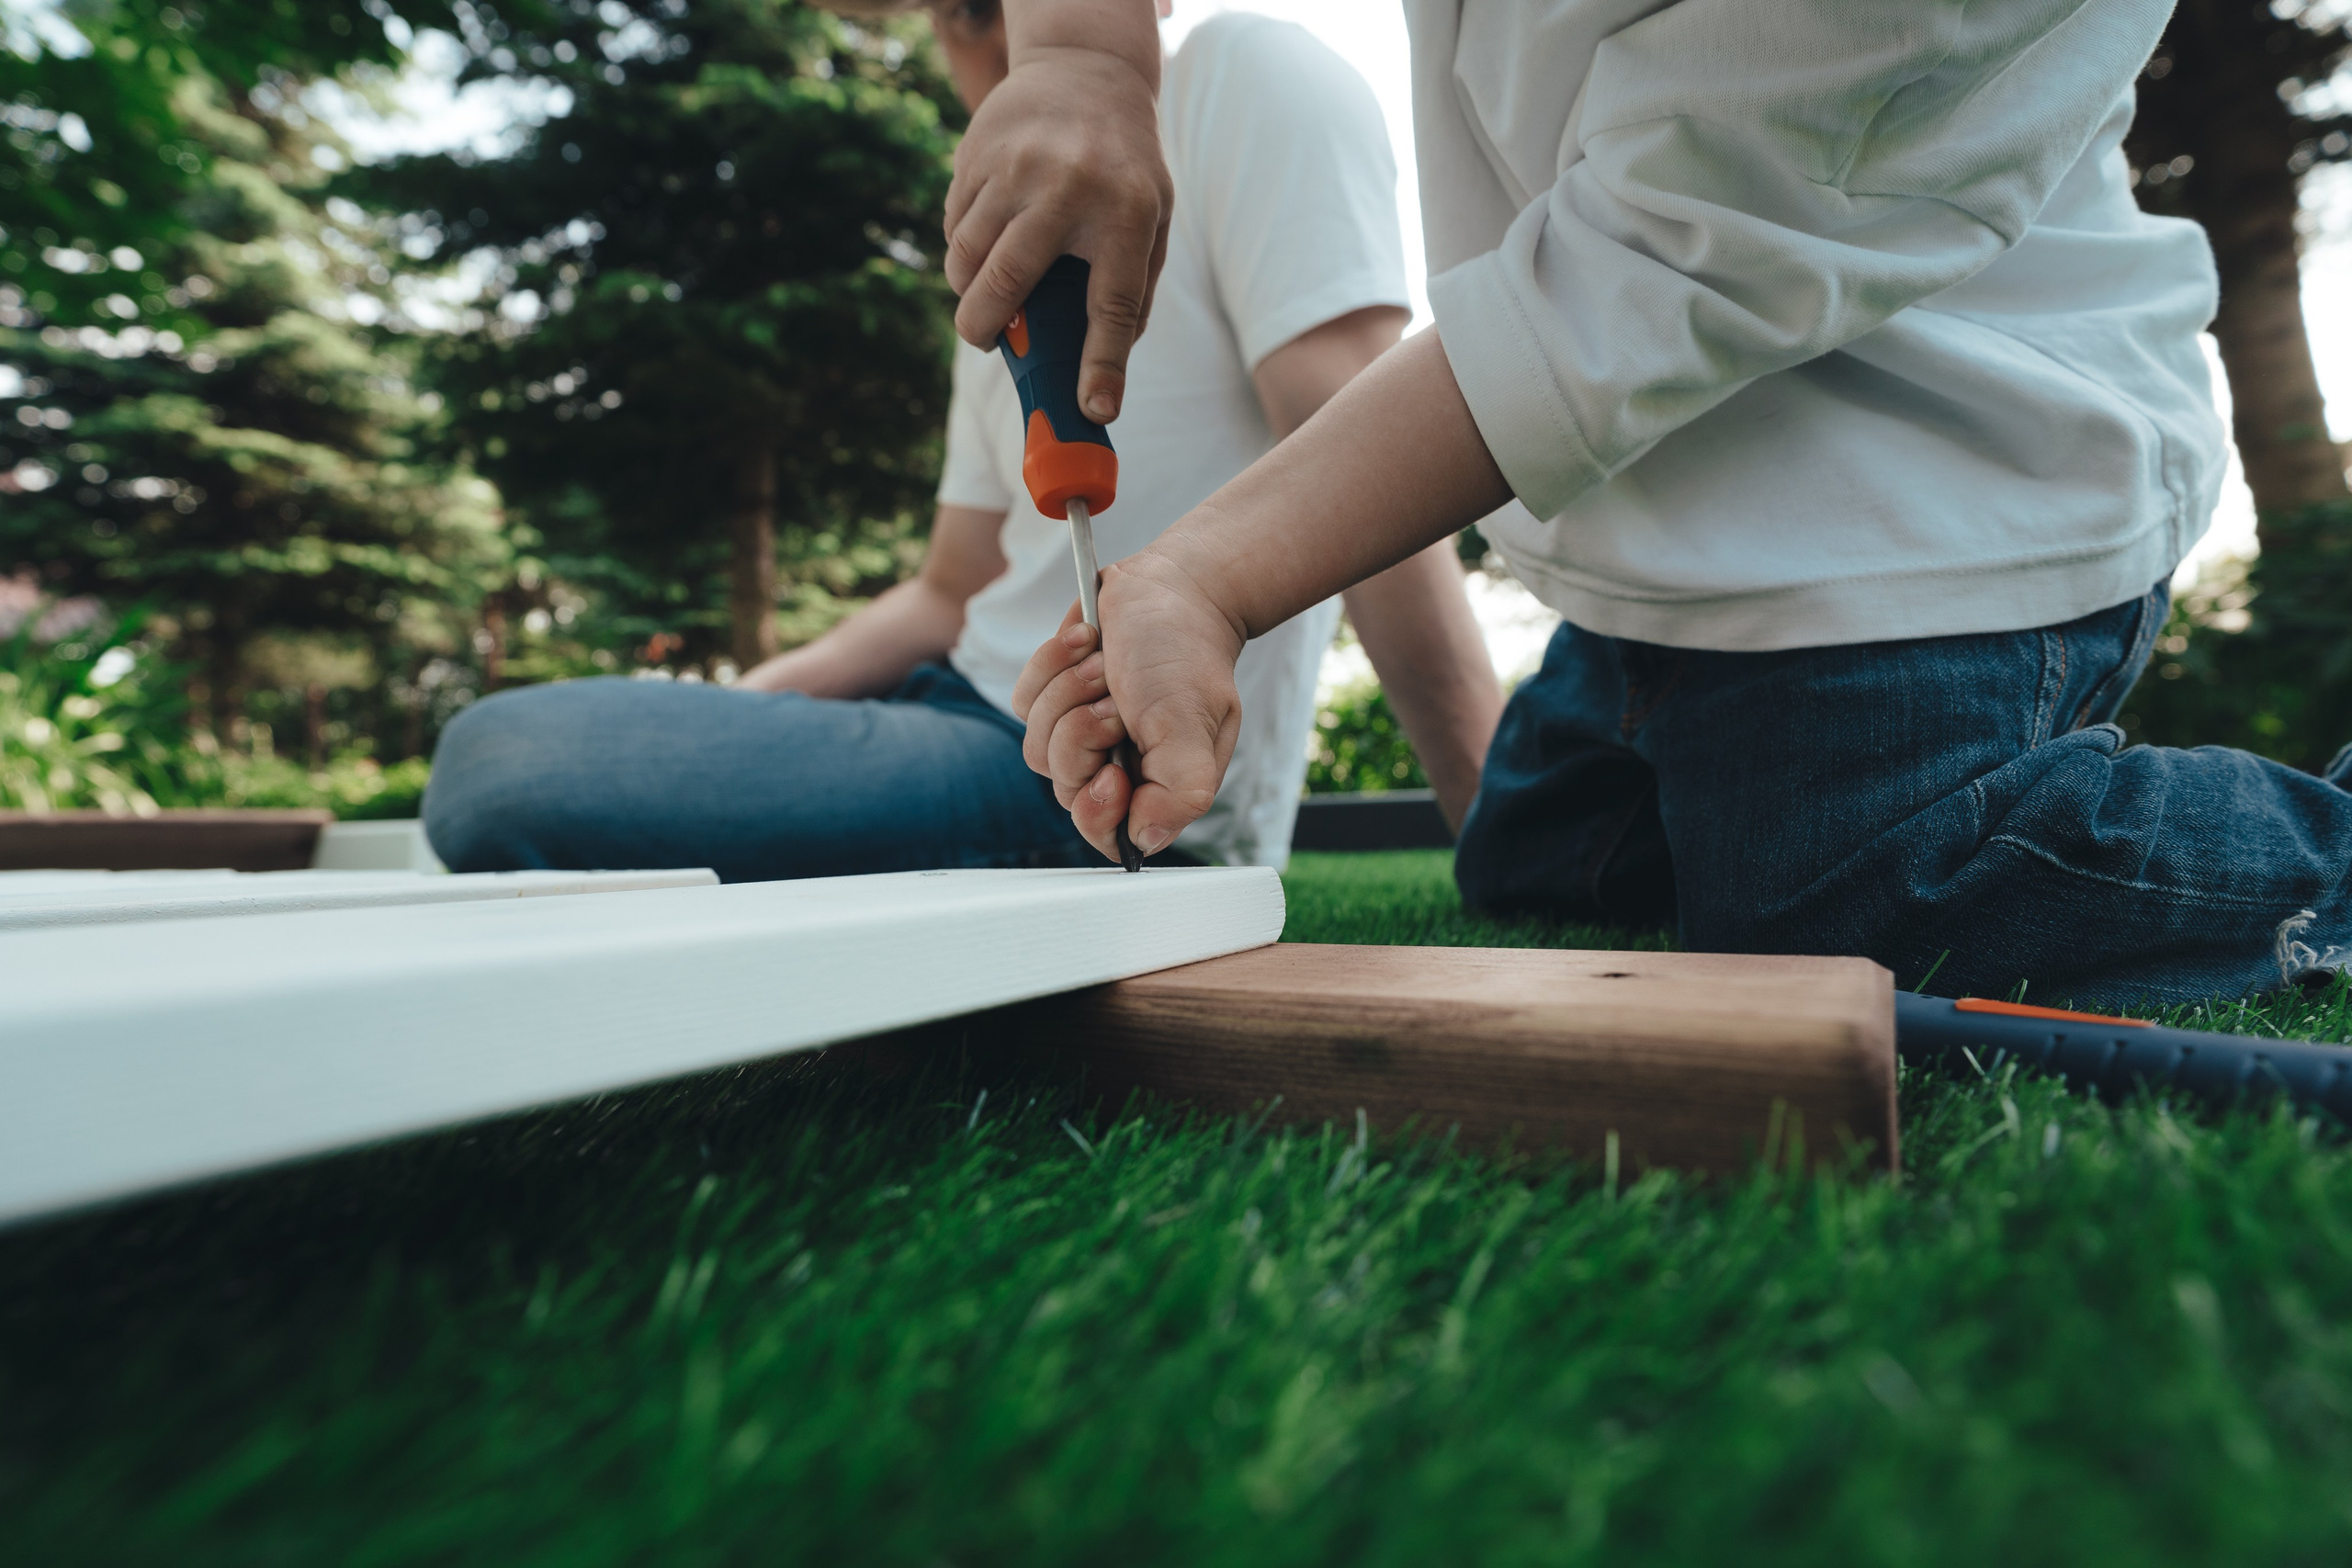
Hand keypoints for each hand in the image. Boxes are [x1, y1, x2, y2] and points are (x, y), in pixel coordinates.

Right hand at [944, 44, 1170, 423]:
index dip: (1102, 365)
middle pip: (1007, 281)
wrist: (1087, 70)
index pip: (1111, 305)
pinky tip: (986, 237)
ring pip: (966, 256)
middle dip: (983, 329)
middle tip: (985, 343)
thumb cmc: (1125, 167)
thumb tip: (1098, 371)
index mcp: (1126, 212)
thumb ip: (1130, 289)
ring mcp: (1015, 166)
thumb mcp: (1152, 218)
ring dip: (966, 290)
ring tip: (983, 294)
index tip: (1093, 411)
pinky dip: (962, 247)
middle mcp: (1067, 188)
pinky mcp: (977, 154)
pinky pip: (955, 225)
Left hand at [1011, 555, 1244, 862]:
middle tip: (1118, 699)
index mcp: (1157, 786)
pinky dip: (1051, 665)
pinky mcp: (1052, 697)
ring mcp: (1080, 733)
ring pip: (1038, 747)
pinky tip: (1087, 643)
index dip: (1099, 811)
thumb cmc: (1187, 653)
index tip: (1112, 770)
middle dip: (1084, 735)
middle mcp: (1117, 766)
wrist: (1171, 586)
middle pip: (1066, 789)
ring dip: (1069, 694)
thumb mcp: (1194, 726)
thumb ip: (1179, 795)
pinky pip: (1022, 703)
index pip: (1109, 836)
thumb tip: (1144, 841)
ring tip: (1108, 665)